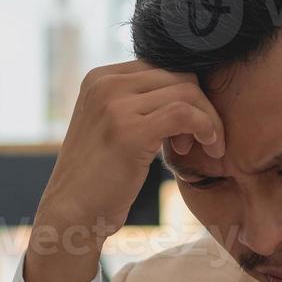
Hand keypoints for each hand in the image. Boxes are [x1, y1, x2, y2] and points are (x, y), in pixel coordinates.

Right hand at [26, 61, 225, 281]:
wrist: (72, 213)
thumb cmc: (99, 179)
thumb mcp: (113, 127)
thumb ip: (138, 104)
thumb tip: (185, 92)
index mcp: (100, 78)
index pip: (162, 67)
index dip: (184, 95)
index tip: (185, 129)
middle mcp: (104, 83)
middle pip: (179, 74)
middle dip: (200, 105)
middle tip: (196, 141)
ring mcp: (115, 105)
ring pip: (186, 91)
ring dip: (208, 119)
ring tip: (204, 147)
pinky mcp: (129, 131)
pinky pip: (185, 113)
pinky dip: (207, 127)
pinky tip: (209, 148)